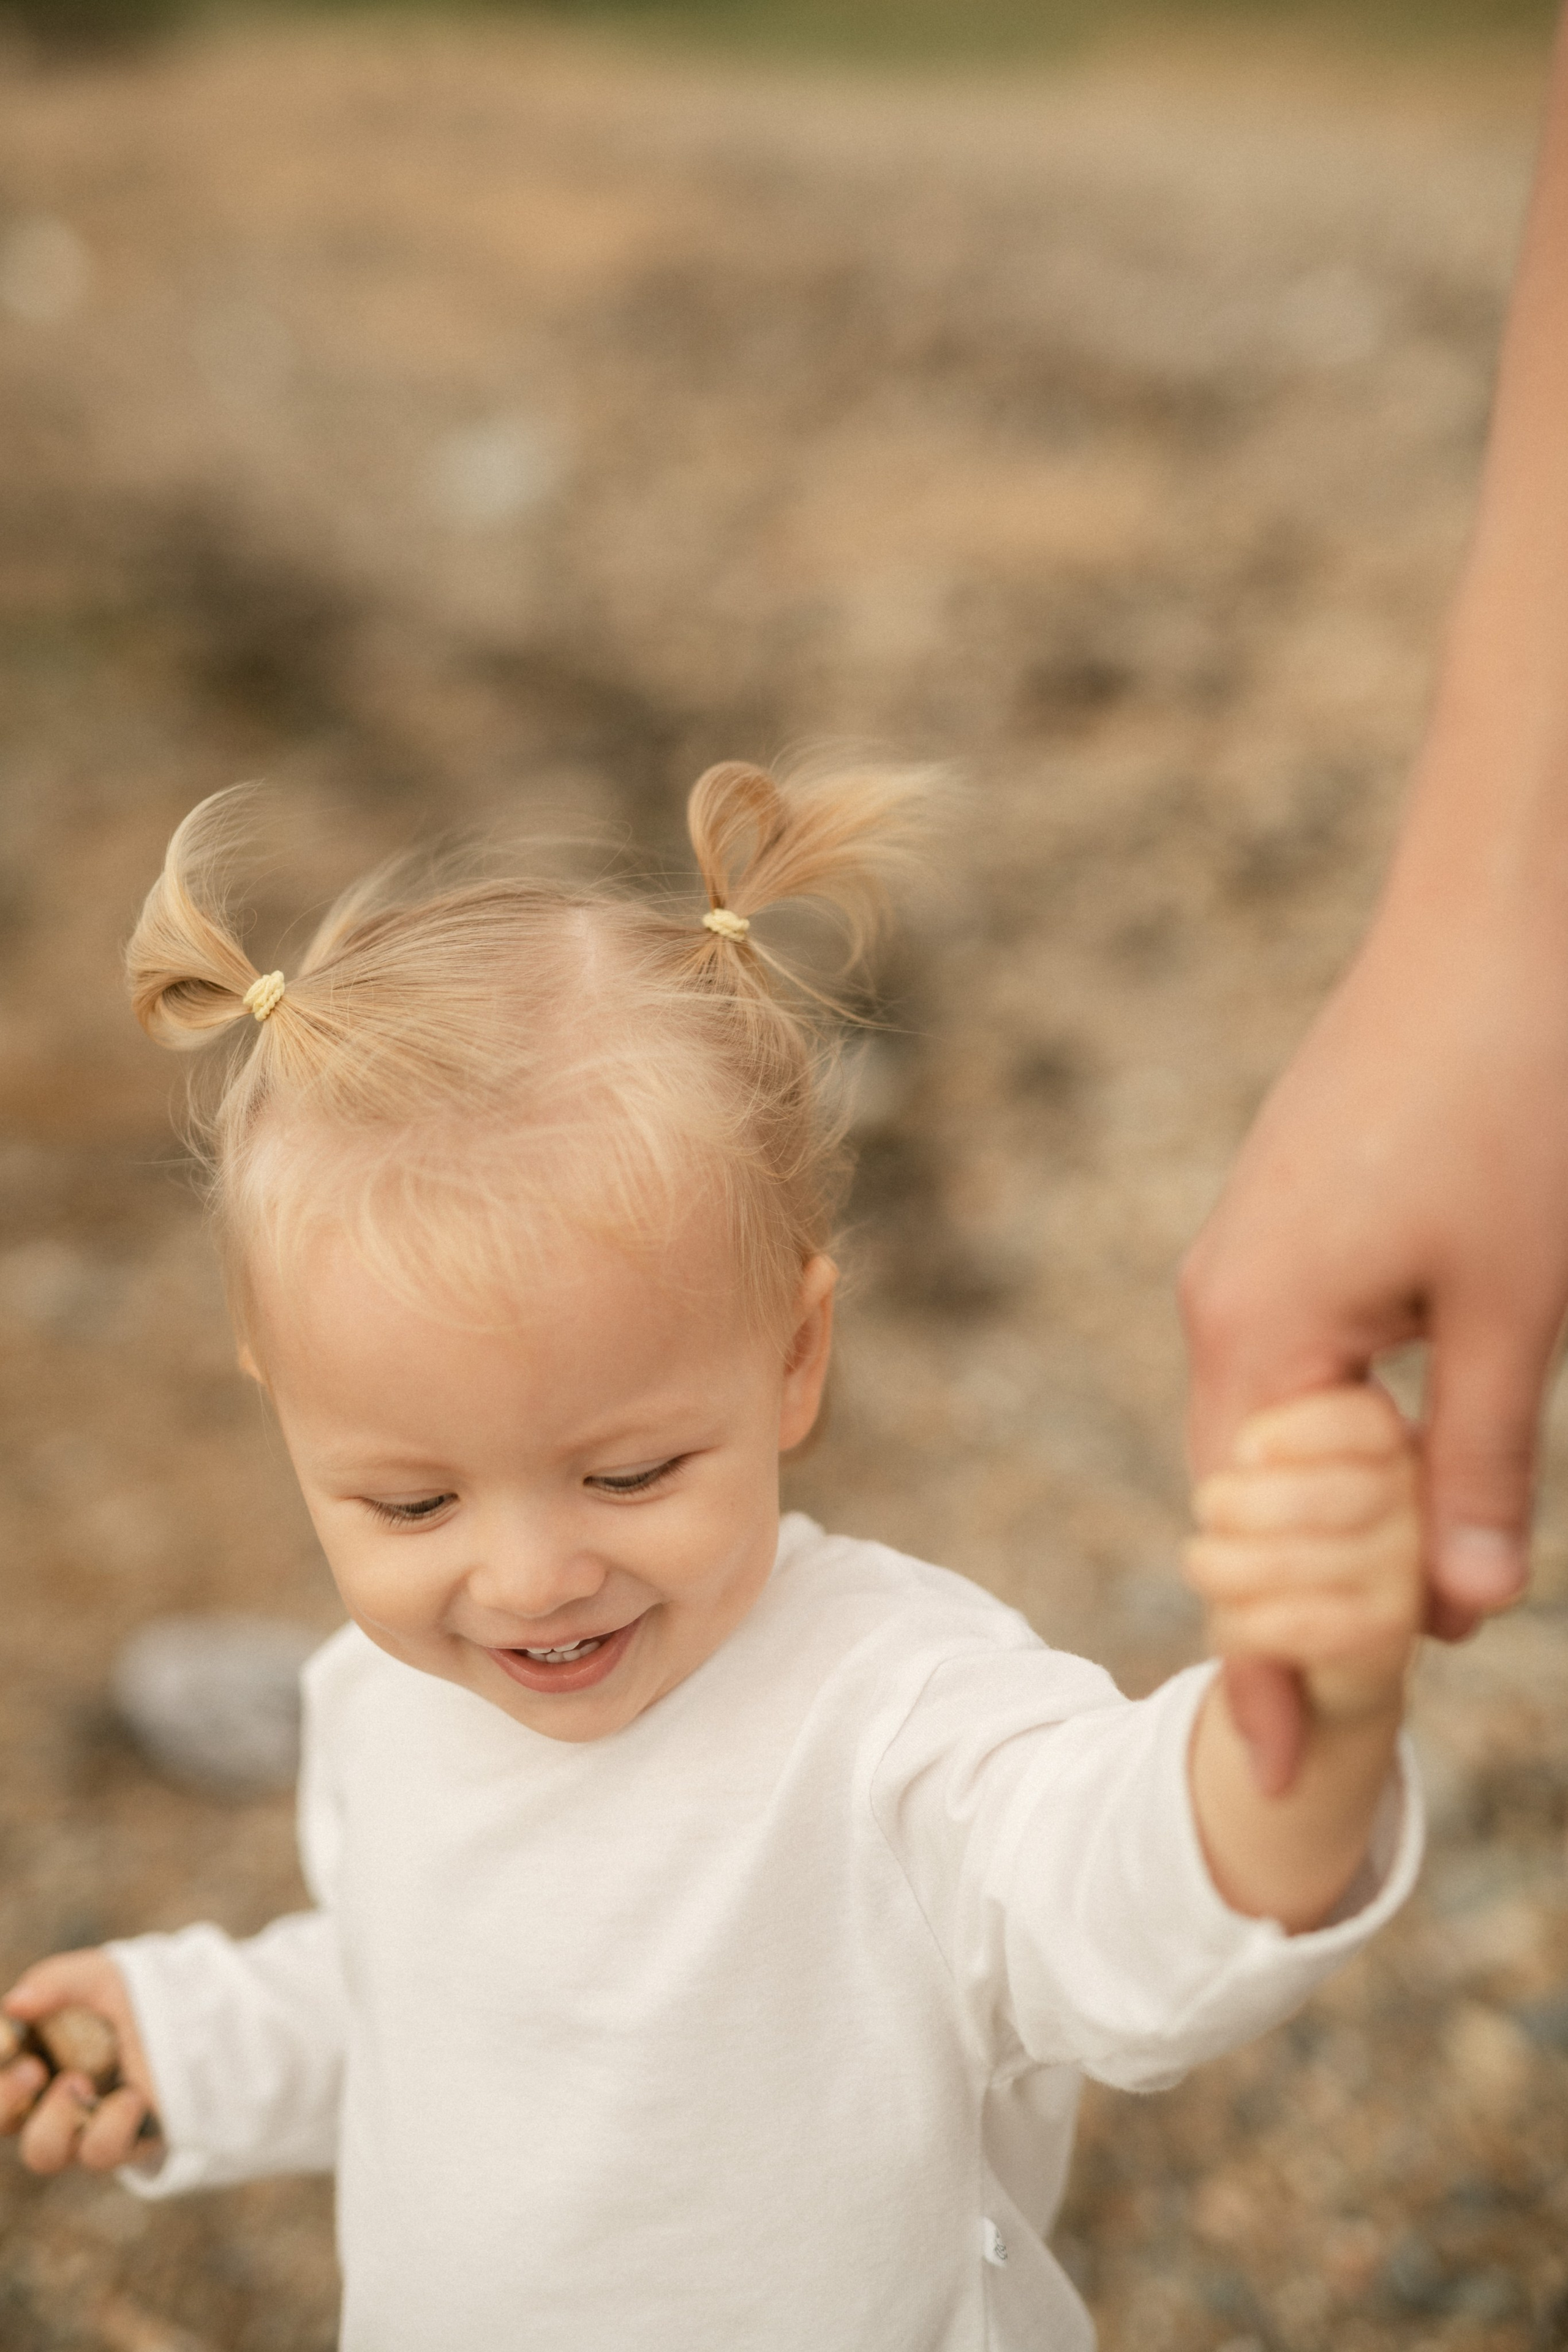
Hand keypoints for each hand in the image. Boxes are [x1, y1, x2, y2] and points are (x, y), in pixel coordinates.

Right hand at [1, 1950, 158, 2173]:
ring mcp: (82, 2127)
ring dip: (55, 2119)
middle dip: (4, 2101)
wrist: (189, 2010)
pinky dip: (112, 2125)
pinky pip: (103, 2152)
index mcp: (28, 2063)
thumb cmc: (126, 1996)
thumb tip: (15, 2004)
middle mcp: (46, 2102)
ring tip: (81, 2083)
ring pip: (45, 2152)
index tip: (11, 2046)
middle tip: (33, 2071)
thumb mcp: (93, 1976)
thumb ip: (54, 1983)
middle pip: (3, 2123)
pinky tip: (130, 2096)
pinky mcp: (123, 2142)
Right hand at [1181, 896, 1567, 1784]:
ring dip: (1331, 1510)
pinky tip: (1405, 1454)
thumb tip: (1459, 1613)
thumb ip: (1477, 1466)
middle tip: (1369, 1696)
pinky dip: (1342, 1429)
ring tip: (1394, 1595)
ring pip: (1274, 1424)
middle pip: (1244, 1491)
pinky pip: (1294, 1359)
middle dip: (1301, 1595)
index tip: (1277, 1770)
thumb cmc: (1511, 1106)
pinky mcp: (1287, 1215)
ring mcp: (1249, 1250)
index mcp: (1256, 1331)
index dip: (1265, 1661)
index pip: (1243, 1539)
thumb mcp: (1514, 1311)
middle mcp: (1224, 1297)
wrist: (1496, 926)